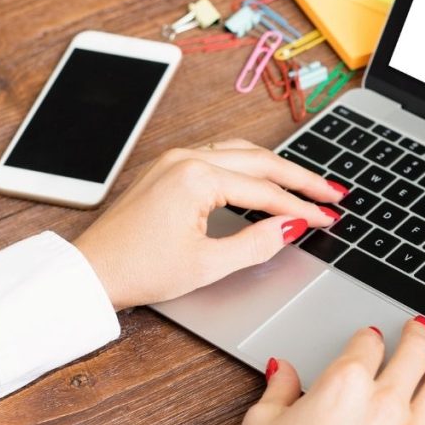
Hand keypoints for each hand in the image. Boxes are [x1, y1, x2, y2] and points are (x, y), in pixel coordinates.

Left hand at [74, 139, 346, 309]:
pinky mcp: (170, 167)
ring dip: (278, 168)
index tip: (328, 217)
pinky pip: (222, 155)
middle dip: (301, 179)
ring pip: (243, 152)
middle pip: (261, 161)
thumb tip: (291, 226)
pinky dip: (252, 166)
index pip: (266, 191)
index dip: (303, 207)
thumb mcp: (208, 264)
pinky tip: (267, 178)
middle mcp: (188, 157)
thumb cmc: (139, 270)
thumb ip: (257, 242)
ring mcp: (177, 158)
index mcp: (197, 177)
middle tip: (333, 193)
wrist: (91, 272)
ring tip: (308, 184)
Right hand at [233, 318, 424, 424]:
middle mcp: (383, 403)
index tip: (371, 338)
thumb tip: (283, 368)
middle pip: (414, 352)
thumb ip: (280, 387)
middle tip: (418, 330)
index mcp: (344, 384)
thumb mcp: (262, 422)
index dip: (370, 336)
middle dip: (416, 334)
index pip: (368, 343)